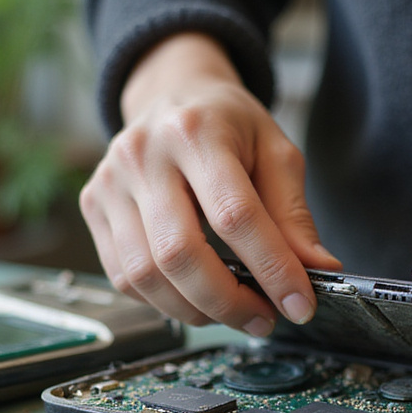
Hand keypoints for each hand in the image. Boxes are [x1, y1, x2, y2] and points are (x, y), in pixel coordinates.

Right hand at [80, 33, 339, 335]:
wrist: (172, 93)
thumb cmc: (229, 126)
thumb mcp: (275, 153)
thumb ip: (294, 215)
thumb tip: (318, 271)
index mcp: (196, 131)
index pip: (235, 215)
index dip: (271, 269)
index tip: (300, 305)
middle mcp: (142, 154)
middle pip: (179, 253)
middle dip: (228, 302)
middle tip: (264, 319)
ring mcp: (109, 181)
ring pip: (145, 275)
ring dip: (196, 310)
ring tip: (234, 310)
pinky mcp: (93, 205)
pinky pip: (123, 276)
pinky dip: (164, 300)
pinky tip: (195, 295)